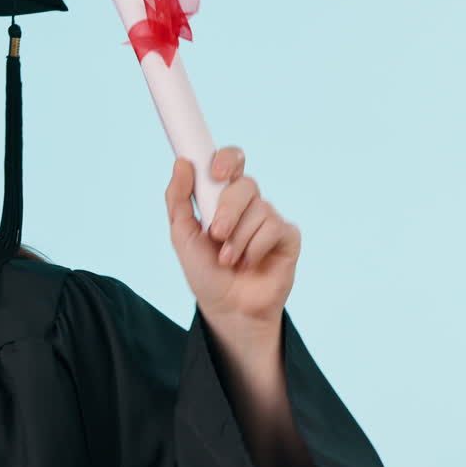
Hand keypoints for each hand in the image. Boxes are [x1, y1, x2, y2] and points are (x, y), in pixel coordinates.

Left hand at [164, 146, 300, 325]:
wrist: (226, 307)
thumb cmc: (204, 270)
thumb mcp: (181, 234)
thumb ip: (178, 198)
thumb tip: (182, 163)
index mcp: (222, 196)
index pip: (231, 161)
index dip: (226, 159)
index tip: (215, 173)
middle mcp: (248, 204)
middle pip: (246, 184)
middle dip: (228, 210)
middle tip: (216, 234)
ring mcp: (269, 218)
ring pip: (259, 209)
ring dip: (238, 239)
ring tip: (229, 260)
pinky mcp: (287, 236)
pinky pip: (274, 228)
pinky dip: (255, 248)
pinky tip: (249, 263)